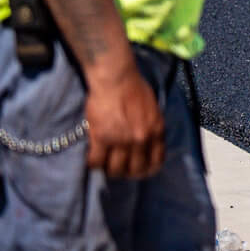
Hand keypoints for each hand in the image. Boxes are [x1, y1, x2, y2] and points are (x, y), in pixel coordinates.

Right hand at [85, 62, 164, 179]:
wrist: (116, 78)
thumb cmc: (135, 88)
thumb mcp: (153, 110)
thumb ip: (152, 127)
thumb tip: (147, 142)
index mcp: (157, 131)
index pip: (156, 162)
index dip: (146, 170)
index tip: (138, 170)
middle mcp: (141, 139)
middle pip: (134, 169)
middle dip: (126, 172)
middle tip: (118, 168)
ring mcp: (121, 140)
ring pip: (115, 169)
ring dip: (109, 169)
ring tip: (104, 164)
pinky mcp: (101, 137)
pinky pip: (96, 161)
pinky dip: (93, 163)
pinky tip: (92, 159)